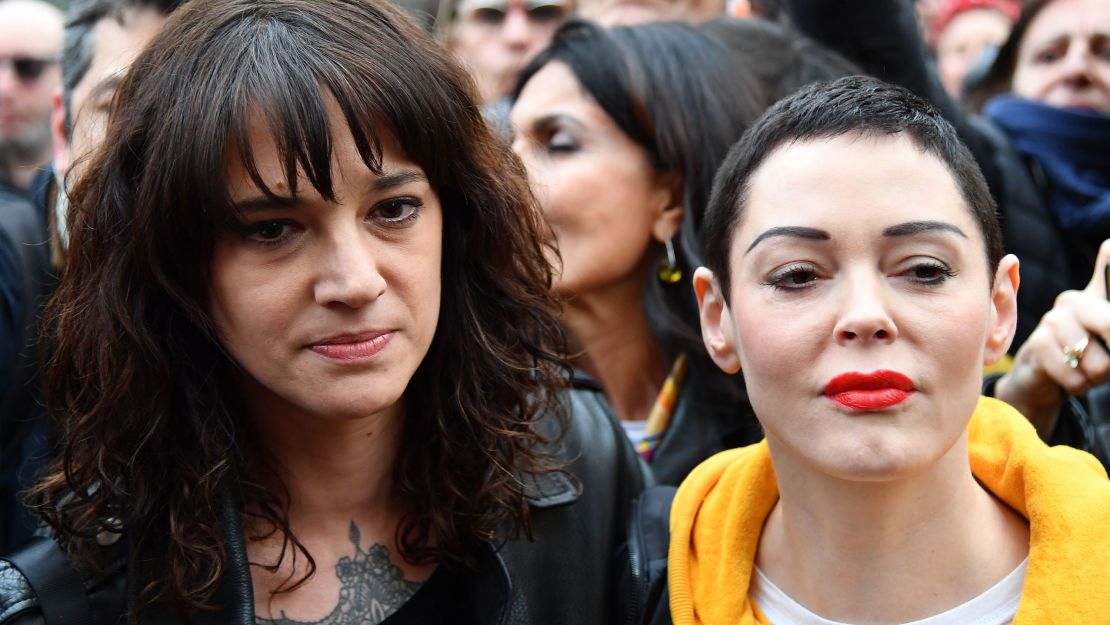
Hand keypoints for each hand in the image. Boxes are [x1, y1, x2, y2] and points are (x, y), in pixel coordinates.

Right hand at [995, 240, 1109, 437]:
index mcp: (1084, 297)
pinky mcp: (1038, 347)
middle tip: (1105, 362)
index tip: (1105, 334)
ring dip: (1095, 376)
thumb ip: (1105, 282)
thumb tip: (1109, 243)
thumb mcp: (1097, 321)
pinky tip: (1068, 377)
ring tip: (1082, 370)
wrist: (1037, 375)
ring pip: (1095, 362)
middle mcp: (1067, 304)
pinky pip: (1076, 377)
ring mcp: (1050, 324)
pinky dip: (1078, 385)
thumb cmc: (1077, 349)